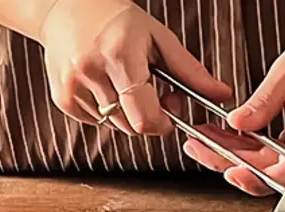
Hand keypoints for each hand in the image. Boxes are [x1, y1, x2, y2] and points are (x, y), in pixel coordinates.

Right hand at [40, 0, 230, 134]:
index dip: (163, 124)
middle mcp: (92, 72)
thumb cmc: (116, 20)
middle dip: (148, 118)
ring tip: (128, 84)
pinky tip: (107, 86)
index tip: (171, 115)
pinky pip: (96, 122)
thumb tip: (222, 95)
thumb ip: (191, 72)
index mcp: (119, 55)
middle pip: (132, 126)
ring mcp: (73, 87)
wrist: (65, 7)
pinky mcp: (62, 98)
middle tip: (153, 93)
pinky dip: (108, 112)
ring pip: (115, 126)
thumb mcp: (159, 38)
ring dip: (128, 114)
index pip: (144, 116)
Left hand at [184, 0, 284, 195]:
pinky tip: (229, 138)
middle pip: (273, 173)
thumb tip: (237, 124)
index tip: (232, 170)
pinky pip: (278, 156)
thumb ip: (264, 100)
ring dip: (238, 157)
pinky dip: (251, 150)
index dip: (259, 176)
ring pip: (272, 167)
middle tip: (201, 148)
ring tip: (207, 141)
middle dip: (233, 164)